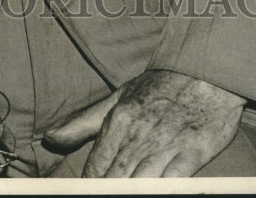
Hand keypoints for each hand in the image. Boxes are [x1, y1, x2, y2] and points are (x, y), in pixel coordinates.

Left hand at [43, 69, 244, 176]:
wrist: (204, 70)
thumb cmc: (160, 87)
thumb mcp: (119, 96)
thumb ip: (84, 121)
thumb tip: (50, 138)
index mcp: (118, 119)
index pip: (95, 167)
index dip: (88, 186)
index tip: (82, 194)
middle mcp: (138, 135)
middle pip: (114, 179)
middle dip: (104, 193)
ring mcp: (166, 145)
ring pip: (138, 183)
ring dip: (128, 193)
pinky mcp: (192, 153)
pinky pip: (172, 182)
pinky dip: (159, 191)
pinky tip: (151, 195)